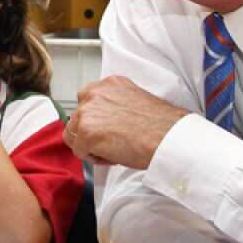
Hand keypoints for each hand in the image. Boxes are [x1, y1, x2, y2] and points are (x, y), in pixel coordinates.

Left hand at [64, 75, 185, 168]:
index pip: (87, 101)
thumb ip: (115, 105)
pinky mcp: (86, 133)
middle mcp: (94, 94)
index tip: (107, 128)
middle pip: (77, 118)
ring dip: (89, 145)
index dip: (96, 119)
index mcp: (108, 84)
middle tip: (111, 141)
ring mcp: (87, 113)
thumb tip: (107, 119)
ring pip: (74, 135)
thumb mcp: (135, 100)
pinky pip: (80, 152)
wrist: (168, 137)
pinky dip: (95, 158)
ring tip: (112, 150)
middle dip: (91, 132)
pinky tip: (114, 156)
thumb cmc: (160, 124)